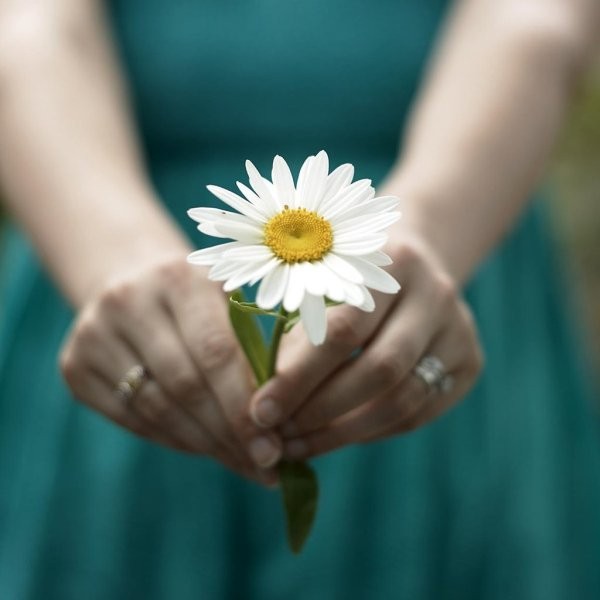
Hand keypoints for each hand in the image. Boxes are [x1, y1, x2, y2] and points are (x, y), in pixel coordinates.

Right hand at [59, 255, 281, 484]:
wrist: (130, 281)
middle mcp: (128, 300)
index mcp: (178, 278)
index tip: (273, 448)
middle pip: (185, 385)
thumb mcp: (227, 303)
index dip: (244, 406)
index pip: (216, 352)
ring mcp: (93, 334)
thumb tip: (279, 426)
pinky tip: (204, 447)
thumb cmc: (197, 299)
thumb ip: (251, 350)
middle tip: (263, 464)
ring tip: (240, 462)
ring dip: (204, 444)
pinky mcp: (74, 365)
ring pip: (157, 409)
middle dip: (229, 433)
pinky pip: (131, 418)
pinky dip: (173, 438)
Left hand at [248, 234, 483, 458]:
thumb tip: (265, 408)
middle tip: (279, 437)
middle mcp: (435, 293)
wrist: (414, 266)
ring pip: (403, 401)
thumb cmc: (350, 277)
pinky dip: (370, 432)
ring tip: (300, 445)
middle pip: (380, 370)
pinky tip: (335, 436)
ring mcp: (460, 330)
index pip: (344, 330)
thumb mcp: (321, 286)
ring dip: (343, 432)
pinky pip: (418, 413)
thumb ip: (296, 337)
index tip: (261, 412)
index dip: (299, 378)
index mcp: (392, 262)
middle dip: (321, 411)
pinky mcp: (469, 363)